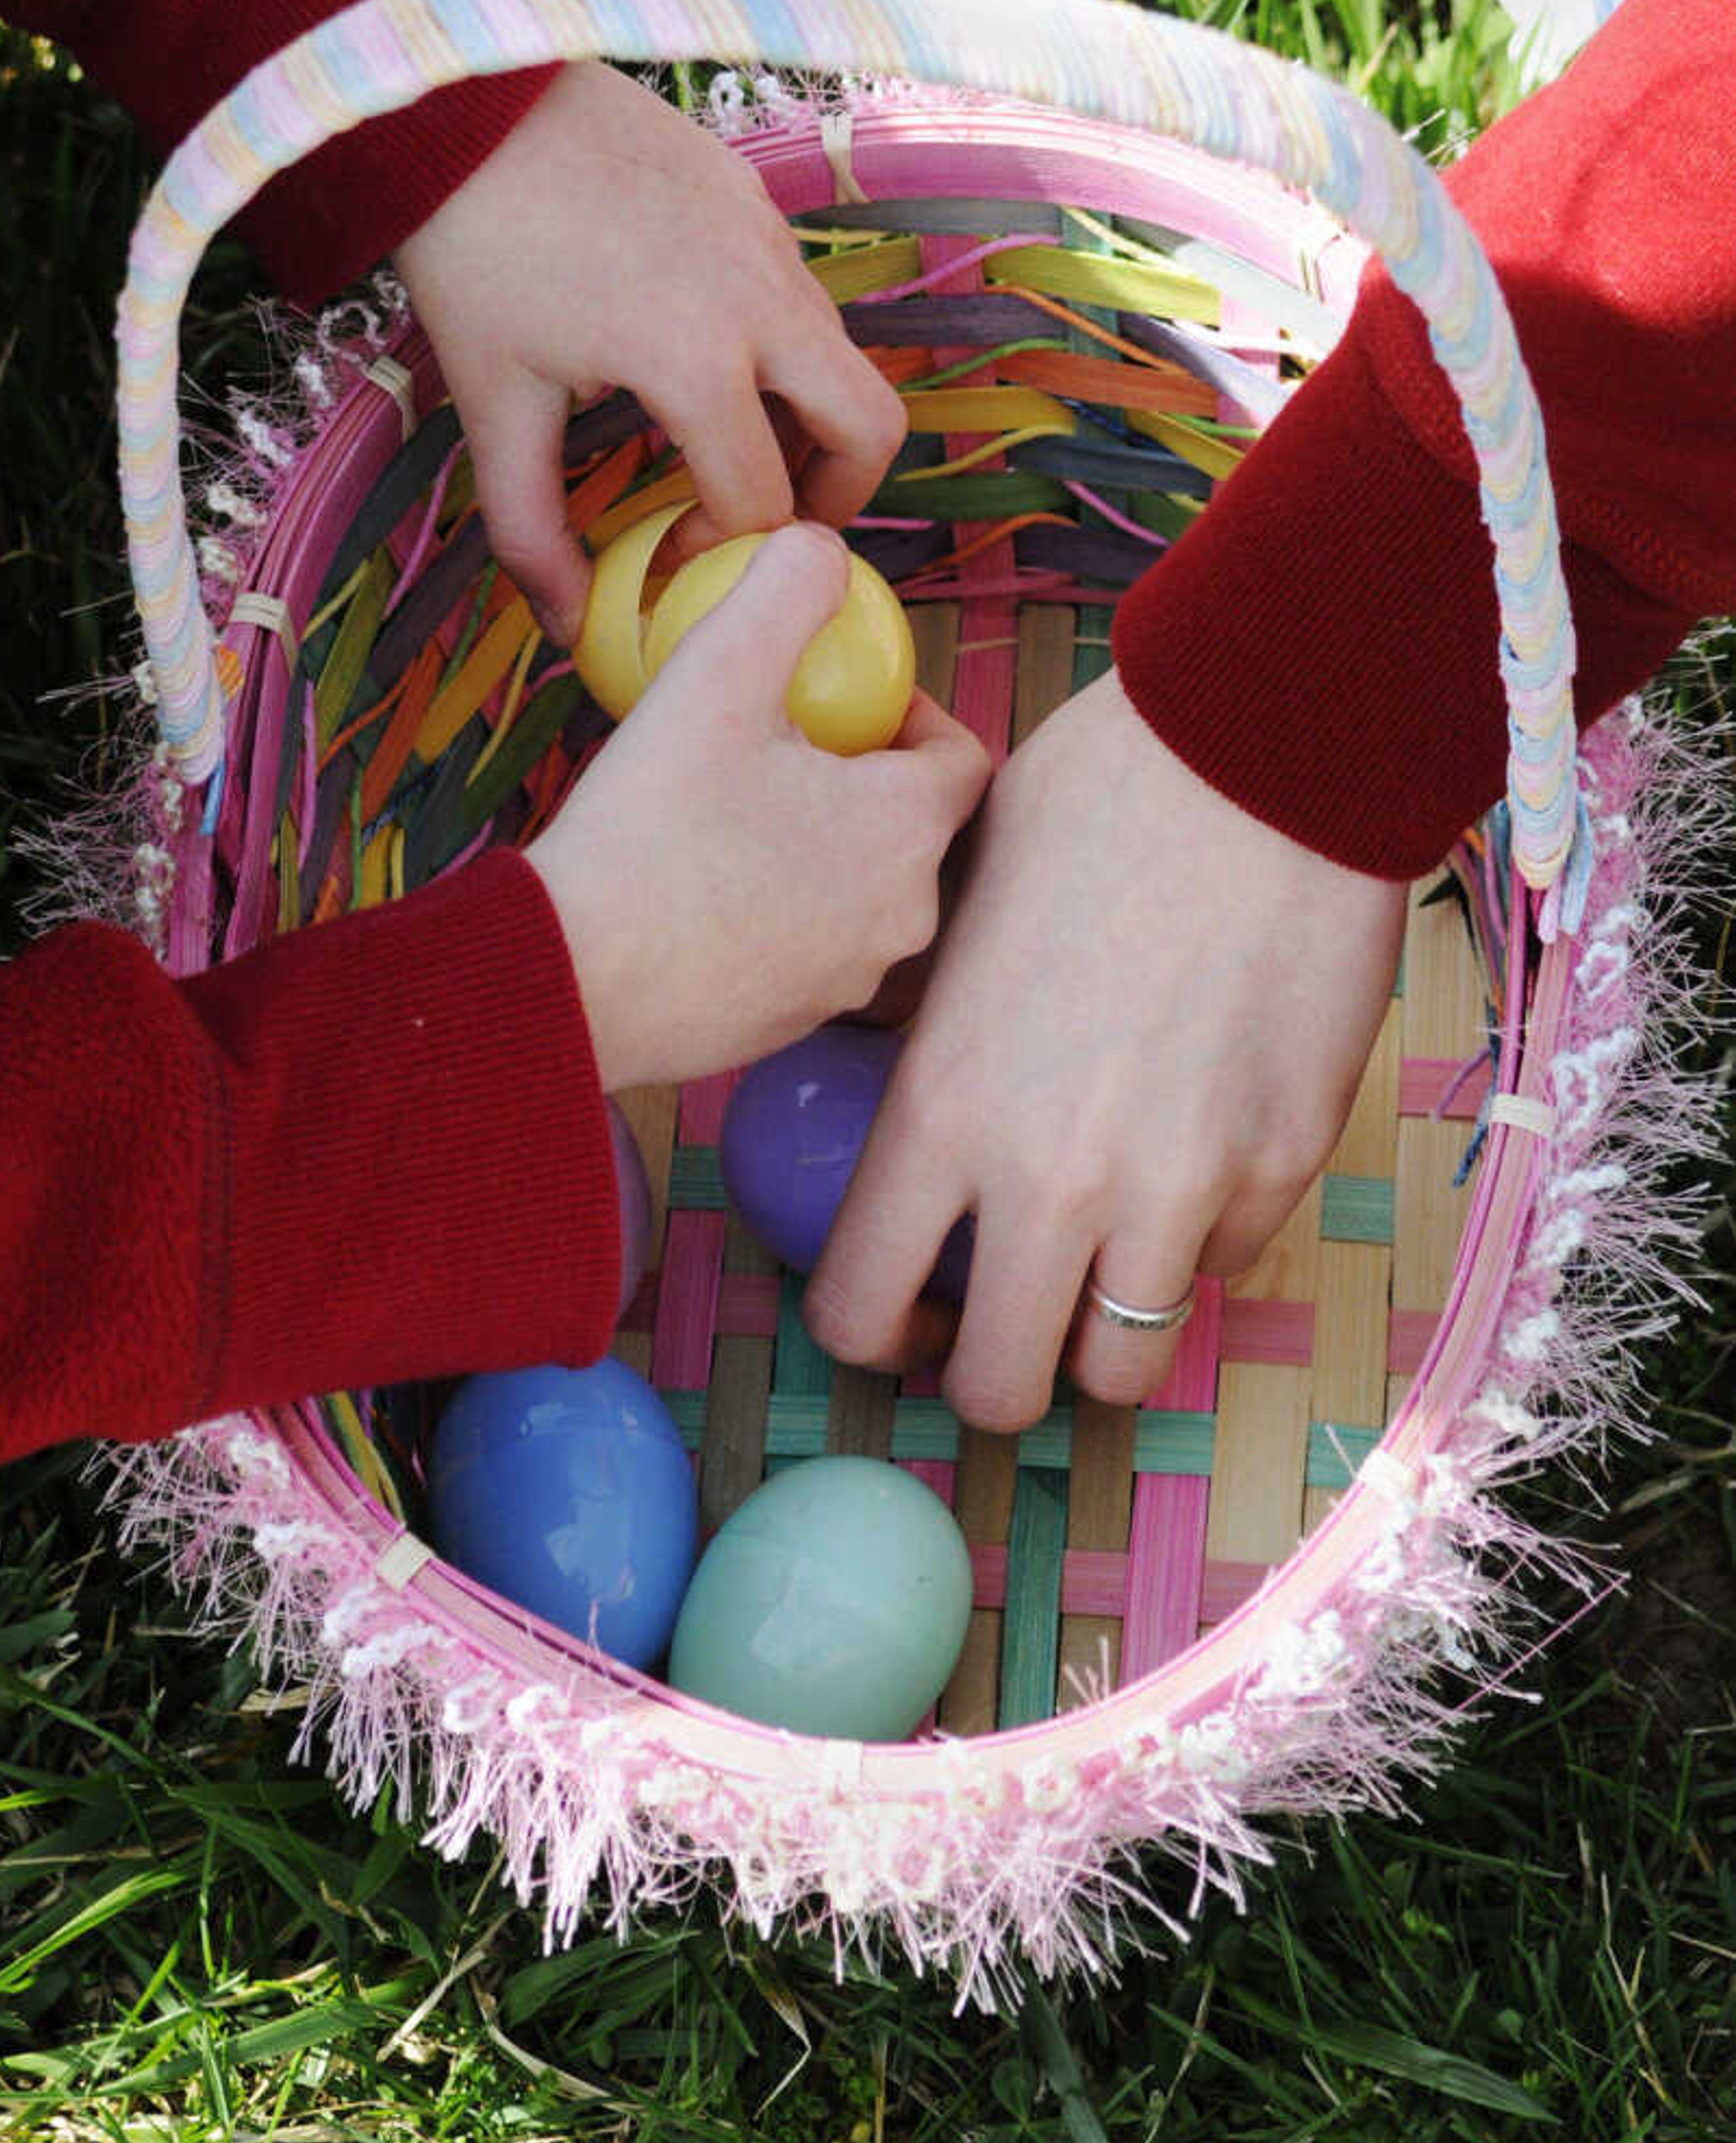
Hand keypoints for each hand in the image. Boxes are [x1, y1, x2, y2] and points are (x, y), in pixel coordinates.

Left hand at [392, 63, 904, 642]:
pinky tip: (694, 350)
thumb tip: (565, 628)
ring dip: (807, 421)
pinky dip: (775, 348)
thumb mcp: (494, 407)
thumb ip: (532, 532)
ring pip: (842, 358)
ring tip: (727, 445)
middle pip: (871, 428)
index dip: (727, 554)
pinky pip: (798, 296)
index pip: (764, 499)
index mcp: (696, 359)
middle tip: (770, 522)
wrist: (461, 100)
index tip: (675, 557)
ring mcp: (767, 239)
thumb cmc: (470, 253)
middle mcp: (760, 297)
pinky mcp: (755, 198)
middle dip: (836, 495)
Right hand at [525, 525, 989, 1093]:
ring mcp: (847, 984)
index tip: (849, 698)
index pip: (963, 757)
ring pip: (857, 890)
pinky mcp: (791, 1028)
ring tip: (732, 814)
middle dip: (859, 780)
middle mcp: (902, 917)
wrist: (571, 981)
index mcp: (907, 830)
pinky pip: (806, 951)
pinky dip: (775, 915)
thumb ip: (784, 590)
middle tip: (777, 749)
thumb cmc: (650, 828)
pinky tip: (700, 889)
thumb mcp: (717, 674)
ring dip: (816, 847)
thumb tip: (821, 545)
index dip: (914, 712)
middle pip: (911, 825)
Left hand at [802, 671, 1407, 1425]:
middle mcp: (1051, 1178)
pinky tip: (1197, 1156)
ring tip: (1104, 1271)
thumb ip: (924, 1029)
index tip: (900, 1314)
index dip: (872, 1333)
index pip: (861, 1308)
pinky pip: (1226, 1266)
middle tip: (1003, 1326)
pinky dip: (1201, 1241)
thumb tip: (902, 1086)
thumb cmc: (1094, 801)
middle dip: (990, 1376)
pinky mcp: (1281, 1166)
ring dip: (1102, 1335)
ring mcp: (1178, 1186)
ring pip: (1123, 1368)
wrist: (1261, 754)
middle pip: (999, 1388)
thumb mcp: (956, 912)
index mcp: (943, 1111)